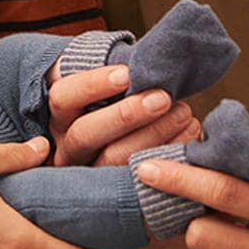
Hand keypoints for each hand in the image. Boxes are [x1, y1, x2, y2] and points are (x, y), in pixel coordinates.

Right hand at [48, 65, 197, 165]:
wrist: (117, 138)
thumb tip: (133, 58)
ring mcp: (87, 171)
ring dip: (152, 135)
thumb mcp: (99, 80)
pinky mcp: (115, 190)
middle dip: (126, 115)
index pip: (63, 98)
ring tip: (184, 114)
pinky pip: (139, 178)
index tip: (127, 74)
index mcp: (58, 114)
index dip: (93, 85)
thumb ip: (102, 67)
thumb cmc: (112, 100)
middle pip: (85, 133)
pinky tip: (189, 134)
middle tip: (163, 98)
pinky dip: (168, 153)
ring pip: (112, 158)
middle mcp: (65, 145)